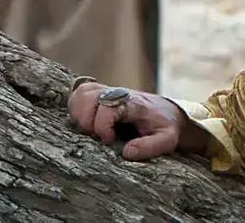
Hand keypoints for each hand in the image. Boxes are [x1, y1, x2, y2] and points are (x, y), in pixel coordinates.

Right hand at [67, 81, 187, 160]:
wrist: (168, 111)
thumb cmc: (165, 126)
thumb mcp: (167, 139)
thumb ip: (150, 147)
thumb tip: (127, 153)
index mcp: (135, 104)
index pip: (109, 106)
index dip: (102, 125)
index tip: (108, 140)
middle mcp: (120, 94)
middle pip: (90, 96)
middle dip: (86, 119)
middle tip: (94, 135)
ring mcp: (110, 92)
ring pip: (83, 93)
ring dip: (78, 112)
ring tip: (88, 129)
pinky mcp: (102, 94)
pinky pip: (81, 93)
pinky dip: (76, 106)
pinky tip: (84, 121)